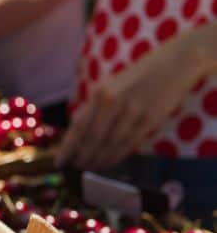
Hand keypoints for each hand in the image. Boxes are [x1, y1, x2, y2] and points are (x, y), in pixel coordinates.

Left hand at [57, 27, 216, 170]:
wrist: (172, 64)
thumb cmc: (137, 77)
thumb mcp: (110, 87)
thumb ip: (95, 108)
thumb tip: (77, 135)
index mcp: (100, 93)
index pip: (79, 126)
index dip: (68, 147)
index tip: (59, 162)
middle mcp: (114, 103)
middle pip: (93, 139)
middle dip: (82, 157)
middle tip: (76, 168)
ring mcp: (134, 112)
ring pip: (111, 145)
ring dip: (99, 160)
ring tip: (91, 168)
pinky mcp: (151, 120)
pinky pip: (130, 144)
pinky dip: (117, 156)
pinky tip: (109, 162)